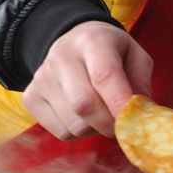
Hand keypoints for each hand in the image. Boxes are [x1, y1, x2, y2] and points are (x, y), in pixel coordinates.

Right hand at [23, 21, 152, 139]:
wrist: (74, 43)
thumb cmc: (112, 52)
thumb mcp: (135, 55)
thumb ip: (141, 82)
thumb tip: (138, 115)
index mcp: (93, 40)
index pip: (104, 75)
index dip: (120, 102)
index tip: (132, 121)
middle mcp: (62, 56)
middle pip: (84, 104)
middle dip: (108, 123)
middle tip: (122, 124)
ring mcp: (42, 77)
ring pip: (73, 124)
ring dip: (95, 129)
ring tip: (102, 114)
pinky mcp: (31, 97)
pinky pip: (60, 131)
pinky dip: (78, 133)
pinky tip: (84, 117)